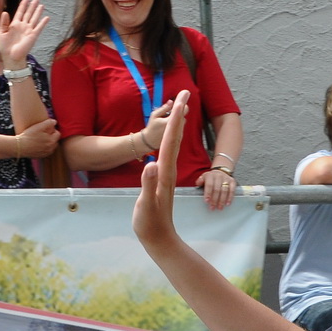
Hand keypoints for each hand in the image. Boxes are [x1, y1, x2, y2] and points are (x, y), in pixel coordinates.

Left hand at [0, 0, 48, 66]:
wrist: (11, 57)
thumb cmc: (5, 47)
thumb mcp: (1, 33)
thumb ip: (3, 22)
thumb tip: (5, 12)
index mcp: (14, 25)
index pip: (20, 12)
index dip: (23, 5)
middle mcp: (22, 26)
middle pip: (28, 14)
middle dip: (32, 6)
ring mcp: (28, 31)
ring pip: (34, 19)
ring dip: (38, 12)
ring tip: (41, 5)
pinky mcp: (33, 36)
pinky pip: (39, 28)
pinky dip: (43, 23)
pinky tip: (47, 17)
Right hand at [16, 117, 59, 158]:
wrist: (20, 147)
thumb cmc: (29, 136)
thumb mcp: (38, 127)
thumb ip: (48, 123)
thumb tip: (55, 122)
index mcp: (52, 141)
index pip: (58, 134)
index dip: (52, 130)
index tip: (46, 129)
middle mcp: (51, 148)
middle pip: (55, 141)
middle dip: (51, 137)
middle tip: (43, 133)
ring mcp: (46, 153)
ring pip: (51, 146)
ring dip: (48, 142)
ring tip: (40, 139)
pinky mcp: (41, 156)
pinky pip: (46, 151)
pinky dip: (44, 148)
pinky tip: (38, 144)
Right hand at [132, 90, 190, 255]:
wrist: (159, 239)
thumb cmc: (150, 223)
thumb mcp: (146, 205)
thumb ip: (148, 185)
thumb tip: (151, 165)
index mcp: (165, 171)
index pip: (170, 138)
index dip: (175, 118)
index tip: (181, 99)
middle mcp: (168, 168)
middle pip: (175, 135)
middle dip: (179, 113)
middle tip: (185, 92)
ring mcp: (166, 173)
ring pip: (172, 142)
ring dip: (176, 124)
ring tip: (180, 108)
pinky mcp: (162, 179)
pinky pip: (166, 152)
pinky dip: (168, 139)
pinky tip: (168, 137)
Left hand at [199, 164, 236, 210]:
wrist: (221, 171)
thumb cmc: (211, 178)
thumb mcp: (204, 177)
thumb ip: (200, 181)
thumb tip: (198, 183)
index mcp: (210, 175)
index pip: (209, 185)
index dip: (208, 193)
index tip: (207, 201)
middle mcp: (219, 176)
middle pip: (217, 189)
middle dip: (214, 200)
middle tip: (212, 207)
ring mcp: (226, 179)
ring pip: (224, 190)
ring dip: (222, 200)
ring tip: (219, 207)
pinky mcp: (232, 181)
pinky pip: (232, 190)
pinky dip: (230, 197)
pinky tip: (227, 203)